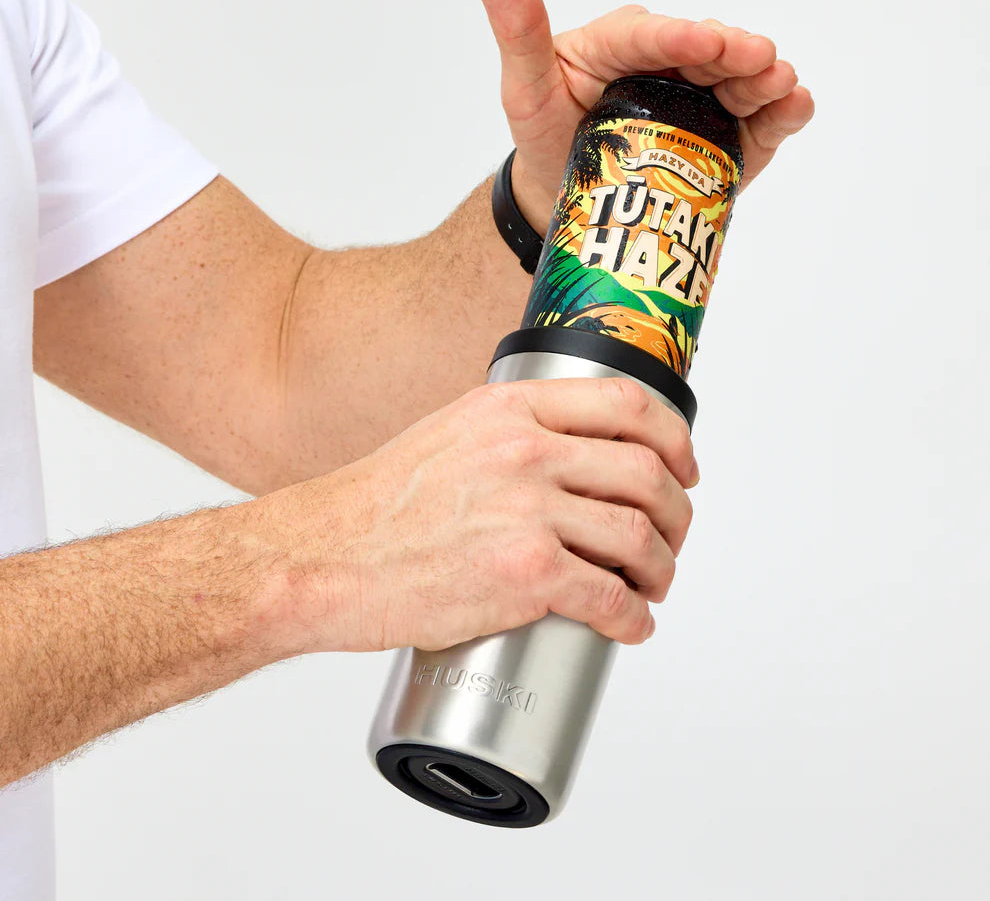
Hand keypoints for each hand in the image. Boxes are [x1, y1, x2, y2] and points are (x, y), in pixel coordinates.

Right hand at [262, 378, 696, 652]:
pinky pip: (609, 596)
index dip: (673, 439)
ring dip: (662, 568)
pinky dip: (633, 617)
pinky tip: (629, 624)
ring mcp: (527, 510)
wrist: (326, 556)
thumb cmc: (380, 503)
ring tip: (652, 585)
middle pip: (646, 473)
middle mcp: (525, 450)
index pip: (626, 403)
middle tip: (671, 537)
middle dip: (676, 514)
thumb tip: (572, 457)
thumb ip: (512, 433)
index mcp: (512, 408)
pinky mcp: (524, 573)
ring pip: (638, 536)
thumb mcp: (451, 433)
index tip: (682, 468)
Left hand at [470, 0, 814, 230]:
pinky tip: (794, 108)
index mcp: (623, 43)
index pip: (652, 35)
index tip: (705, 41)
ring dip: (765, 82)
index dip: (681, 37)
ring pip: (740, 82)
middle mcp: (669, 65)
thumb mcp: (525, 85)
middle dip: (736, 56)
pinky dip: (780, 114)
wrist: (564, 193)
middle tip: (759, 60)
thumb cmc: (545, 135)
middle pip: (707, 55)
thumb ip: (517, 31)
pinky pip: (756, 121)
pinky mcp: (725, 136)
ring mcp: (701, 99)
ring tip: (782, 86)